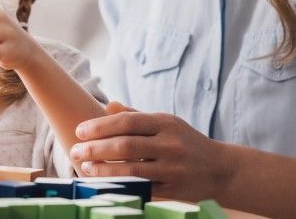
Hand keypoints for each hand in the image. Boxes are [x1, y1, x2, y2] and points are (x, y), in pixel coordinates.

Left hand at [70, 102, 230, 201]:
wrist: (221, 169)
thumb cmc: (185, 142)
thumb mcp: (166, 123)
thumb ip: (136, 115)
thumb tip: (107, 105)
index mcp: (165, 123)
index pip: (127, 122)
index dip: (100, 126)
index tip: (79, 131)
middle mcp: (170, 144)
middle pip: (125, 145)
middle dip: (96, 148)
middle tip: (74, 150)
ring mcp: (173, 168)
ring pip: (131, 170)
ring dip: (103, 169)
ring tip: (85, 167)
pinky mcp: (173, 189)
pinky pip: (141, 188)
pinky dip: (120, 186)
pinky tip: (103, 183)